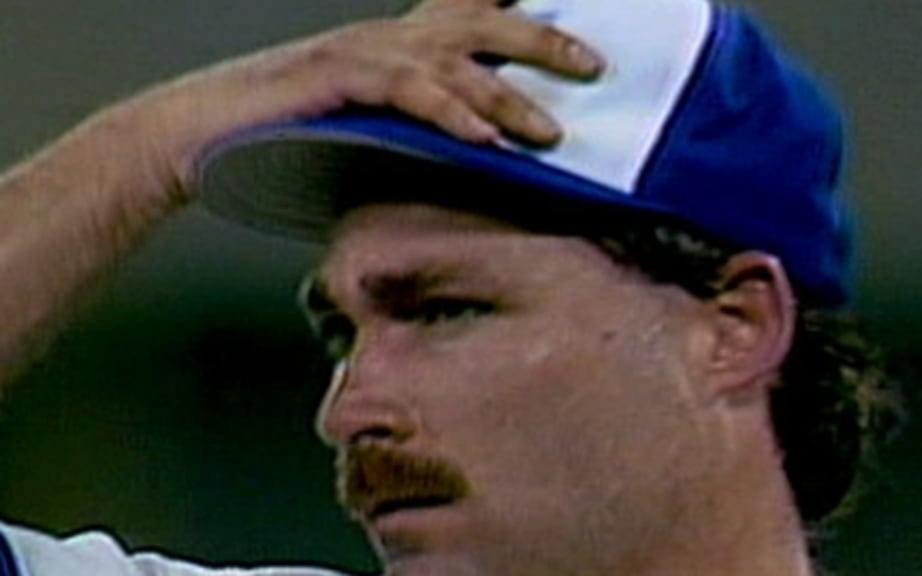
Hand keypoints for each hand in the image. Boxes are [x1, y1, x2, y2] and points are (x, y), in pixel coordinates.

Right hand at [126, 0, 603, 201]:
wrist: (207, 129)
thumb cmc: (291, 129)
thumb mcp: (372, 118)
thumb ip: (424, 122)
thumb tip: (485, 149)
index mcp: (400, 39)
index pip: (470, 7)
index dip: (518, 4)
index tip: (571, 19)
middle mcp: (389, 34)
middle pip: (482, 22)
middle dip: (542, 41)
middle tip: (593, 64)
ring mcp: (365, 50)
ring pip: (454, 59)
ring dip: (509, 94)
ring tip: (552, 128)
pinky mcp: (340, 78)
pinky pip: (410, 91)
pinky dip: (452, 114)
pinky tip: (486, 140)